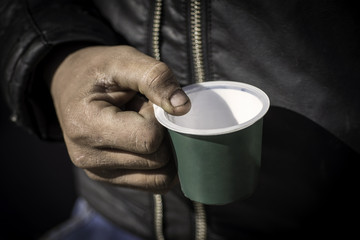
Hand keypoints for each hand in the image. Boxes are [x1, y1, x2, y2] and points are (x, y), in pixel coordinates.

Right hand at [50, 45, 190, 192]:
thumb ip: (155, 78)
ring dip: (161, 150)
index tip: (146, 102)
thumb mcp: (124, 60)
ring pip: (159, 178)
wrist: (70, 84)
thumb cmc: (98, 70)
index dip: (159, 118)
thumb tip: (183, 108)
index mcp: (87, 126)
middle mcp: (88, 158)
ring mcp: (98, 173)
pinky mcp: (108, 180)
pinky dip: (159, 164)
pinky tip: (145, 142)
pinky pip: (152, 183)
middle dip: (162, 134)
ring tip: (142, 127)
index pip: (148, 138)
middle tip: (144, 112)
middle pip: (157, 160)